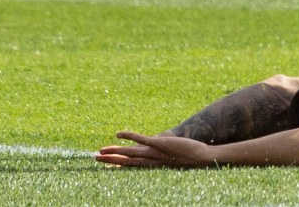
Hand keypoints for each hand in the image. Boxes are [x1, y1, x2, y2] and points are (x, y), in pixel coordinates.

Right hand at [96, 132, 214, 168]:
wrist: (203, 158)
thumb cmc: (189, 156)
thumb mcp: (171, 156)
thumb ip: (161, 152)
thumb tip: (154, 148)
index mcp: (153, 164)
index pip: (131, 165)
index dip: (117, 163)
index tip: (105, 163)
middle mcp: (151, 160)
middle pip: (127, 161)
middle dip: (111, 159)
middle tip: (95, 158)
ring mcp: (155, 153)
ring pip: (131, 153)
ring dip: (115, 151)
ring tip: (101, 151)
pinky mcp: (160, 144)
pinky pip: (142, 140)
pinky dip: (130, 136)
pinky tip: (119, 133)